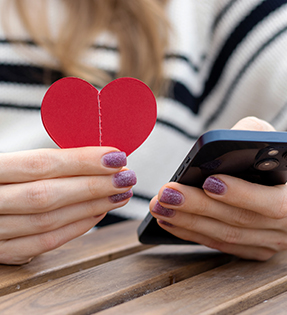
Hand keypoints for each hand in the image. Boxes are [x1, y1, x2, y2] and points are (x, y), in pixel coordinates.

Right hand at [0, 146, 135, 264]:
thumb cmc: (1, 176)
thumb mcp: (9, 162)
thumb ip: (42, 163)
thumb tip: (93, 158)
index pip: (40, 163)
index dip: (82, 160)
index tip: (116, 156)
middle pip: (47, 195)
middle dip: (93, 185)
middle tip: (127, 176)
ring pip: (48, 221)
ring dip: (91, 206)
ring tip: (120, 193)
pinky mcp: (2, 251)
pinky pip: (44, 243)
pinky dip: (76, 227)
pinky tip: (98, 212)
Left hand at [150, 117, 286, 260]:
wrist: (281, 184)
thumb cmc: (272, 157)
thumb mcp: (268, 140)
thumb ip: (252, 135)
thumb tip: (222, 142)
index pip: (271, 202)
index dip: (240, 194)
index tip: (208, 181)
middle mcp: (286, 226)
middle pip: (238, 220)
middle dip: (198, 206)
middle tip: (166, 194)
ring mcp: (269, 241)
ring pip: (225, 235)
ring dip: (188, 222)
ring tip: (159, 207)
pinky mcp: (253, 248)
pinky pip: (220, 244)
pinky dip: (192, 233)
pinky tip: (169, 221)